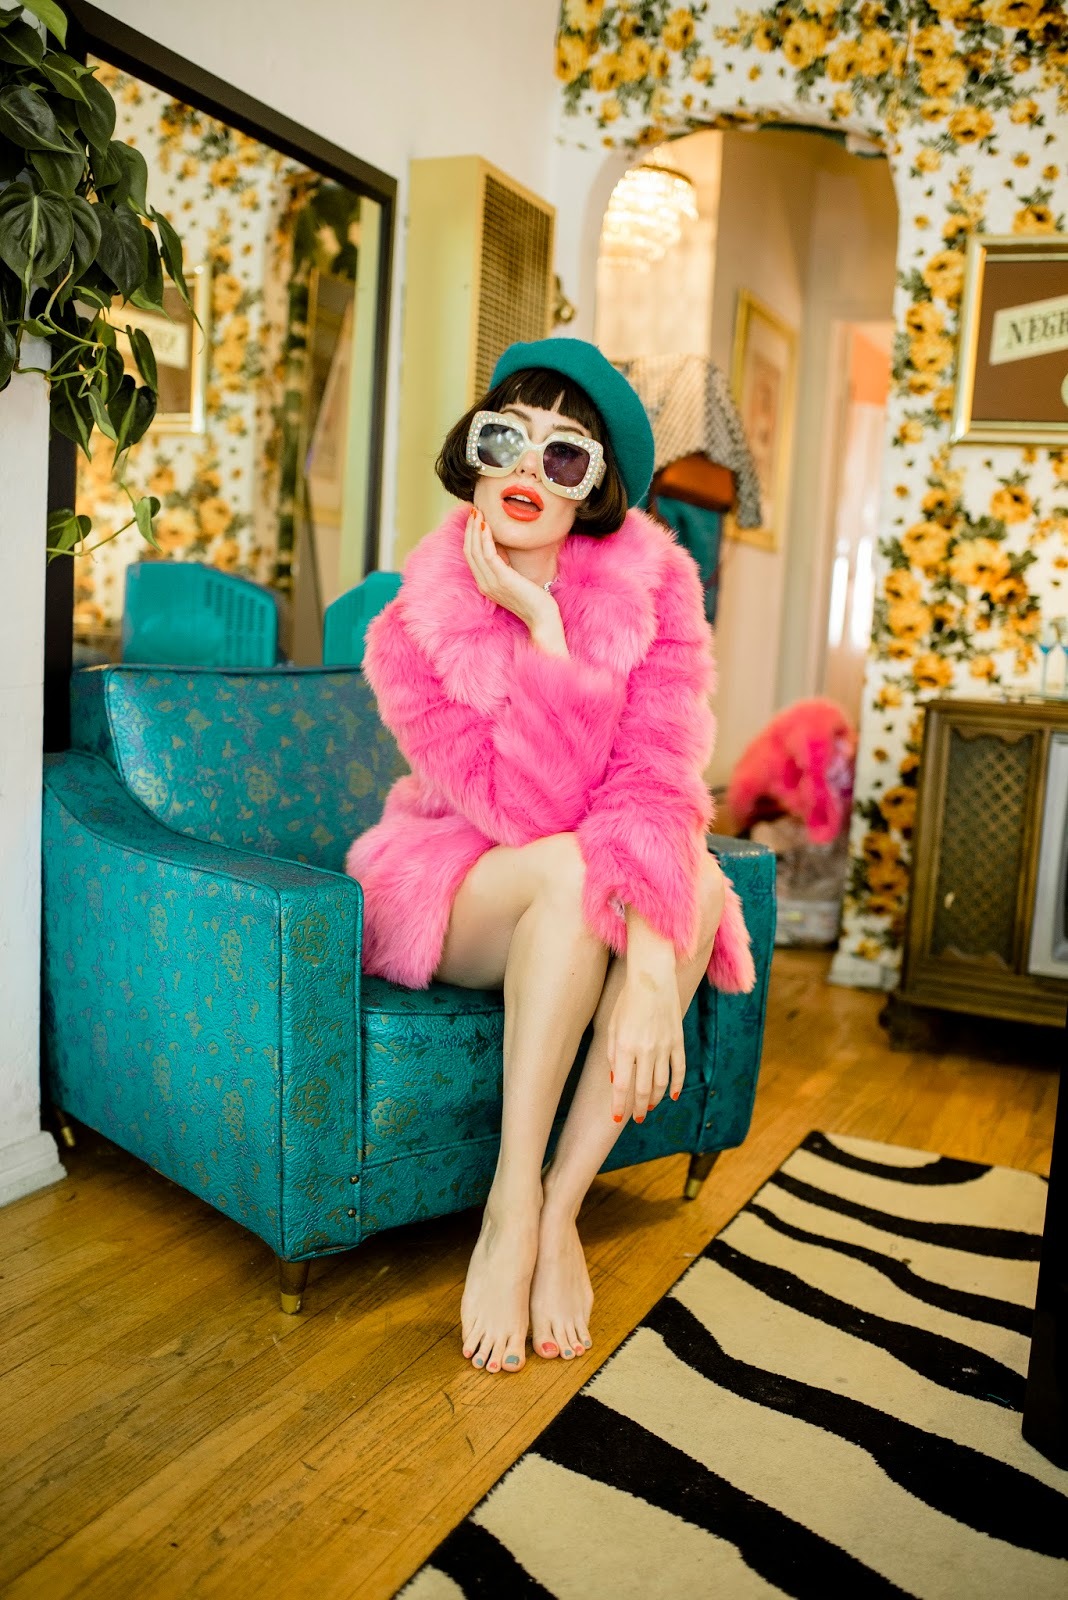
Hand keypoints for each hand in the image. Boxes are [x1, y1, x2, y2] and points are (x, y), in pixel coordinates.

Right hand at [463, 507, 554, 631]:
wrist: (542, 618)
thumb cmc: (534, 600)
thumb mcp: (514, 580)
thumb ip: (504, 567)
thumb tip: (502, 547)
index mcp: (485, 585)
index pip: (470, 557)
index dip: (469, 536)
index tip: (474, 518)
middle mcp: (484, 584)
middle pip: (469, 551)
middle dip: (469, 528)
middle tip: (473, 509)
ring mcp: (491, 582)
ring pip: (475, 550)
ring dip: (475, 529)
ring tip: (478, 512)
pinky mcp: (501, 579)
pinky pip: (488, 554)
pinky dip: (485, 537)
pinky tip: (486, 524)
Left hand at [606, 970, 685, 1124]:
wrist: (652, 977)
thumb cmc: (627, 1000)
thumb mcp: (612, 1026)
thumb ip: (613, 1054)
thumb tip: (616, 1079)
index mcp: (625, 1047)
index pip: (622, 1086)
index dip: (619, 1106)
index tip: (616, 1118)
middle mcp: (646, 1050)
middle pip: (642, 1090)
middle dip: (638, 1108)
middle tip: (636, 1118)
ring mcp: (665, 1046)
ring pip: (661, 1083)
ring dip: (655, 1099)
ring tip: (649, 1107)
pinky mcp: (678, 1040)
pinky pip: (679, 1069)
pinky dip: (677, 1085)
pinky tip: (673, 1095)